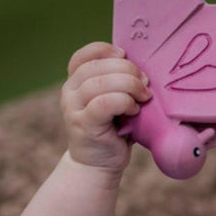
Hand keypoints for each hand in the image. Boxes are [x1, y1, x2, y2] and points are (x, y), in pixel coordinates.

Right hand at [60, 42, 151, 173]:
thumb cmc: (112, 131)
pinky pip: (105, 103)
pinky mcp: (83, 123)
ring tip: (143, 97)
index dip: (105, 50)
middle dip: (127, 70)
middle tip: (145, 83)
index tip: (125, 55)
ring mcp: (73, 107)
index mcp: (75, 82)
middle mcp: (69, 91)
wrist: (98, 165)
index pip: (84, 55)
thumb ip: (118, 84)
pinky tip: (134, 111)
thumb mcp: (113, 102)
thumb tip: (142, 68)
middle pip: (97, 66)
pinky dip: (124, 102)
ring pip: (102, 82)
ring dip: (129, 86)